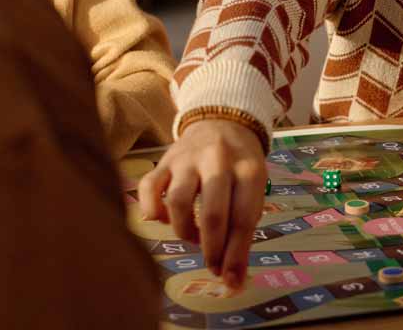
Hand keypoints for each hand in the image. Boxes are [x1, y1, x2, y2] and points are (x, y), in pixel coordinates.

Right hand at [138, 119, 266, 289]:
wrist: (222, 122)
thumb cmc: (239, 167)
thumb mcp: (253, 189)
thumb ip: (244, 230)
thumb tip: (233, 280)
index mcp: (249, 169)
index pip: (243, 218)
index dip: (236, 254)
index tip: (231, 279)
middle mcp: (219, 160)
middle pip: (214, 213)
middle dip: (212, 249)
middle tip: (212, 266)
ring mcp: (188, 158)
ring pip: (179, 202)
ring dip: (185, 230)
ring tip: (193, 236)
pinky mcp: (163, 160)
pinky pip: (149, 187)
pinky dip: (152, 209)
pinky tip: (162, 219)